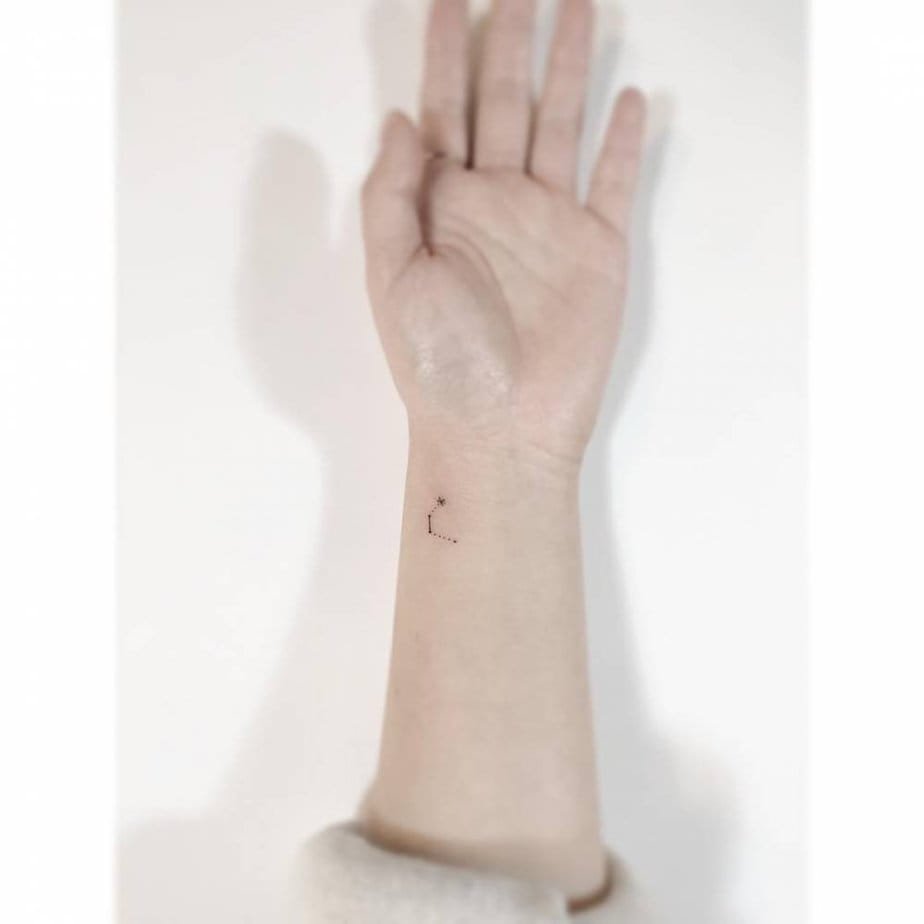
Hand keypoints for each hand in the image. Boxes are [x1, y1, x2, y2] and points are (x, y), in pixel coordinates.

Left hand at [362, 0, 645, 463]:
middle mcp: (498, 203)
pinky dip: (624, 143)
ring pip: (562, 124)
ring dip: (571, 67)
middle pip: (506, 98)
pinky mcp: (599, 252)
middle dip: (512, 34)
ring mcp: (551, 224)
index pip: (444, 106)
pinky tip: (630, 100)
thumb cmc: (438, 364)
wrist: (499, 429)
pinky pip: (615, 184)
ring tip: (579, 8)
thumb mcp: (392, 273)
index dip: (445, 48)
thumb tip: (400, 118)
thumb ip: (393, 193)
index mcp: (443, 206)